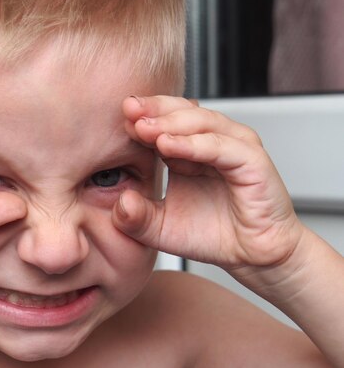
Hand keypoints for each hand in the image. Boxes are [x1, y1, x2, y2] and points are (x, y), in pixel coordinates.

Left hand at [113, 95, 304, 278]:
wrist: (253, 257)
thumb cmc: (213, 236)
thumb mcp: (160, 228)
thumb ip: (136, 218)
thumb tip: (120, 202)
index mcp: (187, 151)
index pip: (162, 122)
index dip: (140, 118)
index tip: (113, 119)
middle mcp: (211, 142)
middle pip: (180, 112)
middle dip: (152, 110)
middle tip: (127, 110)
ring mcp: (233, 148)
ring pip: (201, 121)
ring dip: (170, 122)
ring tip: (142, 127)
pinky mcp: (252, 161)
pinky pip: (221, 146)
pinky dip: (194, 143)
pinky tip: (168, 145)